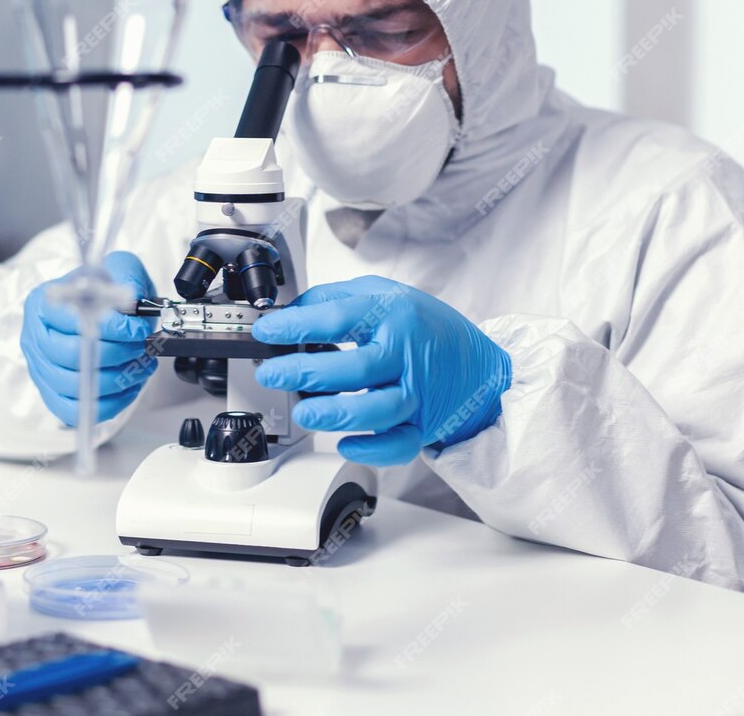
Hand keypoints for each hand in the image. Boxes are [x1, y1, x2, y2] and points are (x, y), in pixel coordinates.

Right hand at [20, 251, 156, 425]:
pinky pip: (75, 411)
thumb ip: (127, 278)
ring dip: (119, 379)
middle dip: (118, 354)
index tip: (137, 328)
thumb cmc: (105, 291)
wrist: (101, 307)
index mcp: (43, 304)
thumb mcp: (119, 269)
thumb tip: (132, 303)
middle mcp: (35, 337)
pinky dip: (108, 403)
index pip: (71, 321)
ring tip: (140, 364)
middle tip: (141, 346)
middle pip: (72, 357)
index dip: (111, 328)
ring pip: (77, 387)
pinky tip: (128, 385)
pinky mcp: (51, 394)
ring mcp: (40, 369)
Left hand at [252, 276, 511, 465]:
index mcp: (394, 314)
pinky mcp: (422, 426)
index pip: (339, 317)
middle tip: (272, 373)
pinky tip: (345, 443)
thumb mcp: (385, 294)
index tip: (265, 330)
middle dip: (305, 371)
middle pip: (356, 367)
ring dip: (336, 413)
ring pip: (378, 410)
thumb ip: (337, 299)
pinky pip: (397, 445)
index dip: (295, 324)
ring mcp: (416, 393)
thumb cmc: (426, 328)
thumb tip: (289, 313)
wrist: (479, 366)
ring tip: (304, 411)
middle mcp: (406, 354)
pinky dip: (372, 448)